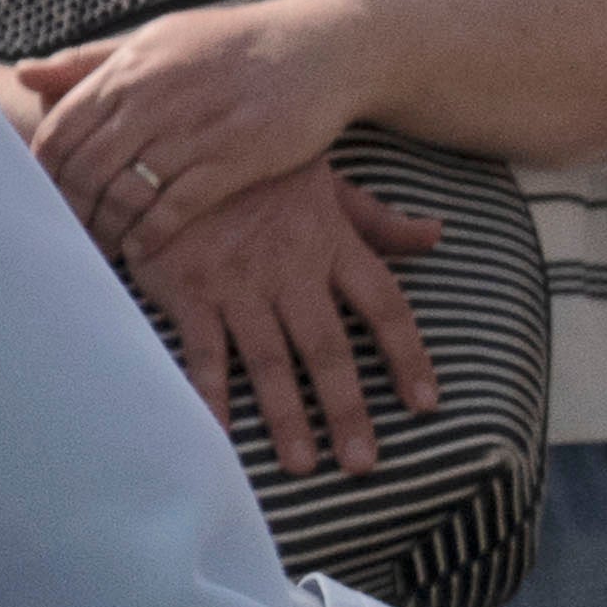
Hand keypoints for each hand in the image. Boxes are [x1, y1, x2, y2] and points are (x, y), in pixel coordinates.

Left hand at [19, 0, 380, 249]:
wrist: (318, 47)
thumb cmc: (228, 45)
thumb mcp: (158, 38)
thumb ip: (91, 61)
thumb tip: (26, 74)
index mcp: (130, 69)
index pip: (61, 130)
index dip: (41, 173)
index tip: (37, 199)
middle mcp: (155, 98)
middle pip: (86, 168)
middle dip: (68, 210)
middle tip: (62, 237)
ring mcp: (195, 128)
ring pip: (125, 193)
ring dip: (105, 229)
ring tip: (98, 249)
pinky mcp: (234, 157)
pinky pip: (175, 207)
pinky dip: (150, 234)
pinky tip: (140, 248)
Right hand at [120, 157, 453, 483]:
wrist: (170, 140)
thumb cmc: (251, 163)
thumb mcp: (322, 179)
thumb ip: (376, 219)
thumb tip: (436, 235)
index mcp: (329, 241)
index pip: (384, 306)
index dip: (408, 356)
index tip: (425, 404)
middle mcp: (289, 269)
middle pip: (329, 348)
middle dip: (348, 408)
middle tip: (362, 463)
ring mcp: (237, 283)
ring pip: (270, 361)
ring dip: (288, 417)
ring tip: (304, 466)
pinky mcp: (187, 290)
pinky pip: (203, 353)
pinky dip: (211, 395)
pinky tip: (220, 435)